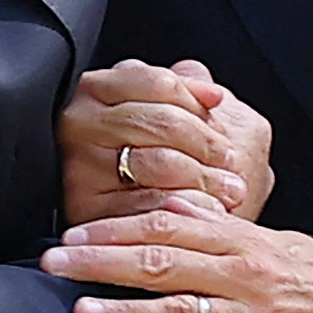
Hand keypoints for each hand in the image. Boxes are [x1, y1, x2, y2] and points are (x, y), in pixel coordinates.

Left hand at [41, 208, 312, 312]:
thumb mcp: (278, 241)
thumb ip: (224, 229)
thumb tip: (172, 209)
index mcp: (244, 240)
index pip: (168, 226)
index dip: (116, 229)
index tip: (73, 233)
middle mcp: (245, 274)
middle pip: (163, 261)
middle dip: (103, 261)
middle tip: (54, 262)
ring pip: (181, 312)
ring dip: (126, 312)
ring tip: (81, 311)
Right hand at [58, 59, 274, 225]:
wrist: (130, 229)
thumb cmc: (157, 163)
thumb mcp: (173, 116)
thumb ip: (188, 92)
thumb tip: (212, 92)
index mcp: (99, 88)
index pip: (159, 83)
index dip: (198, 103)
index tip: (221, 118)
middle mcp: (81, 120)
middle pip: (163, 121)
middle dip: (206, 144)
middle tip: (232, 161)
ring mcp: (80, 163)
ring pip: (158, 161)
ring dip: (203, 177)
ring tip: (229, 190)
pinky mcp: (85, 206)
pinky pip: (145, 203)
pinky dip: (182, 206)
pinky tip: (206, 209)